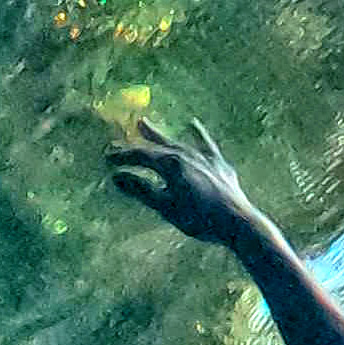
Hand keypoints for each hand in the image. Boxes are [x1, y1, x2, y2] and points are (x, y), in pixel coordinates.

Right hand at [107, 113, 269, 252]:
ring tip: (143, 123)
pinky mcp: (218, 164)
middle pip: (155, 147)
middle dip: (135, 145)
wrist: (237, 221)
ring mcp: (203, 157)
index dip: (122, 157)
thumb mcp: (165, 207)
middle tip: (116, 142)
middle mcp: (186, 154)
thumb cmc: (199, 218)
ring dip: (159, 135)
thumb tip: (116, 177)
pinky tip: (193, 123)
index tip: (107, 159)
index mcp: (171, 164)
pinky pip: (205, 144)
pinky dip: (198, 134)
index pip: (140, 156)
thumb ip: (141, 190)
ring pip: (176, 142)